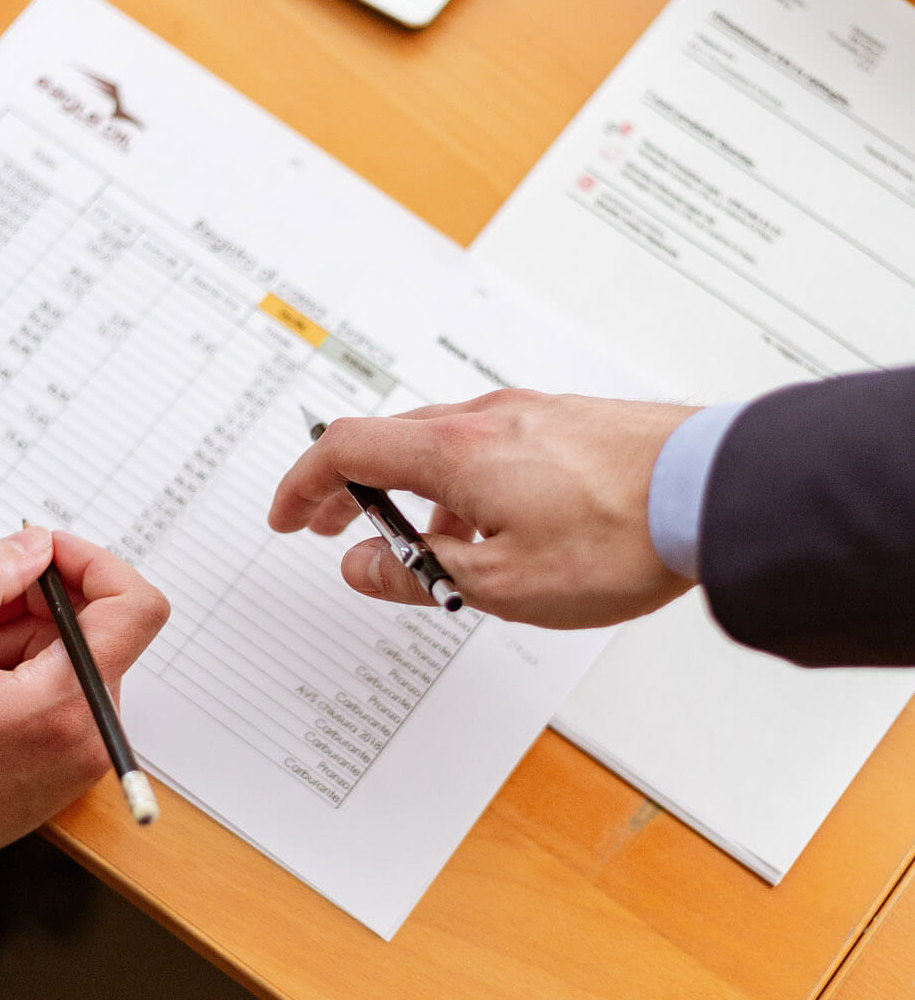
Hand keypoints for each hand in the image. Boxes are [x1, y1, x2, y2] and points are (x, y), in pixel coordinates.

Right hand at [269, 388, 695, 630]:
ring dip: (413, 491)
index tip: (287, 516)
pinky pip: (493, 448)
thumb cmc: (618, 537)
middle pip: (392, 442)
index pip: (348, 449)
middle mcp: (487, 418)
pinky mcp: (571, 425)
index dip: (304, 484)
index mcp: (454, 452)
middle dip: (351, 488)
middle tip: (330, 525)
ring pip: (445, 446)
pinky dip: (463, 482)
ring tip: (421, 545)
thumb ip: (419, 573)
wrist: (713, 493)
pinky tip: (491, 526)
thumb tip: (362, 566)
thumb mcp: (500, 584)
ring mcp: (533, 415)